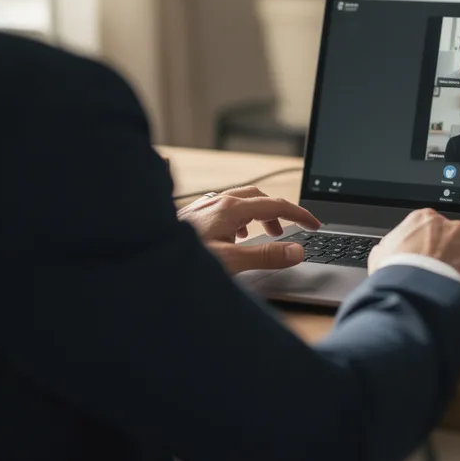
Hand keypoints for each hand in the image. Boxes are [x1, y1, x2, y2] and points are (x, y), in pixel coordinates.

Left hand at [178, 186, 320, 273]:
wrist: (145, 258)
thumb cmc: (182, 260)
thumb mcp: (231, 262)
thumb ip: (266, 256)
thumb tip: (296, 251)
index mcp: (230, 208)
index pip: (276, 204)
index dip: (300, 214)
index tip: (314, 225)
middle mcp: (217, 202)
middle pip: (259, 198)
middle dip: (278, 213)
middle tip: (288, 232)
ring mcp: (204, 206)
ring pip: (241, 202)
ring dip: (258, 216)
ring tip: (262, 236)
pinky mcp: (193, 215)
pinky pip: (225, 209)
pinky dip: (240, 219)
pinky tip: (233, 237)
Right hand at [369, 209, 459, 301]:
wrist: (413, 292)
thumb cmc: (395, 275)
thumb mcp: (380, 256)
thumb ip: (389, 249)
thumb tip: (386, 251)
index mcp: (424, 220)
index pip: (434, 223)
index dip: (433, 241)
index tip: (431, 253)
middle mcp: (451, 228)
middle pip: (459, 234)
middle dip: (456, 250)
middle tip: (446, 269)